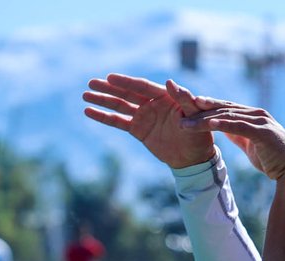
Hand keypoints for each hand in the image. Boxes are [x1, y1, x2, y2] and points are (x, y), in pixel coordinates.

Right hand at [83, 74, 215, 168]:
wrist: (194, 159)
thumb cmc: (199, 136)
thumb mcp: (195, 116)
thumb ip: (184, 100)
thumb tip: (170, 82)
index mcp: (165, 97)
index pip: (142, 86)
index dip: (126, 82)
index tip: (109, 77)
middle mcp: (152, 104)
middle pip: (127, 93)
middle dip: (109, 88)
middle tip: (91, 83)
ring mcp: (144, 116)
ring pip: (119, 106)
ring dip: (103, 100)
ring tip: (85, 95)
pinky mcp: (138, 130)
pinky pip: (118, 122)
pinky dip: (104, 117)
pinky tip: (89, 111)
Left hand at [178, 97, 284, 181]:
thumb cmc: (273, 158)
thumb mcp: (250, 143)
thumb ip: (237, 133)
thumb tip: (222, 128)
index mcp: (253, 115)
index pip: (225, 107)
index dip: (206, 106)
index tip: (186, 107)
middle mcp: (257, 114)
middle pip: (223, 108)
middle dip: (200, 110)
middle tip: (179, 111)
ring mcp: (261, 122)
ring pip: (227, 116)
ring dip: (204, 119)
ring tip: (186, 123)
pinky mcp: (263, 132)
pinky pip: (238, 126)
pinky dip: (222, 124)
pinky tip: (207, 124)